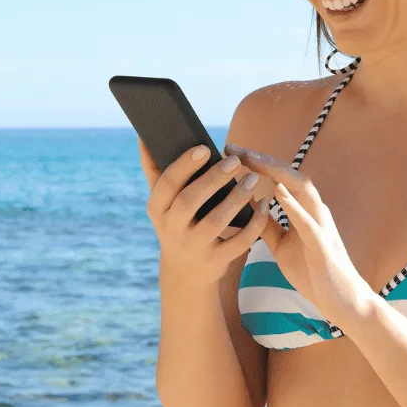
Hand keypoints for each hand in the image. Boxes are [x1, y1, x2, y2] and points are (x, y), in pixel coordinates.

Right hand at [138, 141, 275, 290]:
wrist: (185, 271)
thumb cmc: (175, 222)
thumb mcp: (161, 202)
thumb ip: (154, 169)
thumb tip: (144, 135)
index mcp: (157, 209)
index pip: (167, 184)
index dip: (185, 165)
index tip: (205, 148)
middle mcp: (172, 229)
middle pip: (190, 201)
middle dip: (214, 179)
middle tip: (235, 161)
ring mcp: (194, 247)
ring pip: (216, 221)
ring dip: (236, 198)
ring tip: (252, 179)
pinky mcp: (216, 260)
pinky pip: (238, 242)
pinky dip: (254, 224)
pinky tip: (263, 205)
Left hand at [224, 143, 376, 330]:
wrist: (340, 301)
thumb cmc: (312, 271)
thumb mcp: (281, 245)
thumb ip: (267, 224)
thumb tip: (246, 205)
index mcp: (304, 211)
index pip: (280, 178)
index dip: (257, 163)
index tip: (230, 152)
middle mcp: (314, 211)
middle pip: (290, 175)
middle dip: (262, 160)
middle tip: (234, 149)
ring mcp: (321, 226)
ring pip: (303, 189)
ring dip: (278, 172)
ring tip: (253, 160)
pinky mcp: (323, 245)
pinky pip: (309, 221)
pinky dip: (294, 205)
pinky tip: (278, 192)